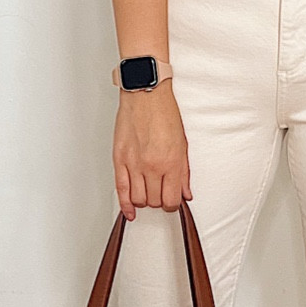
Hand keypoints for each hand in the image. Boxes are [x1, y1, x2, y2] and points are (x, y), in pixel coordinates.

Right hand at [113, 84, 191, 219]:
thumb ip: (183, 173)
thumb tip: (185, 193)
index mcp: (171, 163)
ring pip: (138, 199)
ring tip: (148, 193)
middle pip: (154, 201)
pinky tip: (130, 211)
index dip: (173, 205)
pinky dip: (125, 204)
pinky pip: (120, 190)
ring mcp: (134, 164)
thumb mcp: (182, 144)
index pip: (171, 200)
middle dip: (159, 200)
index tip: (173, 201)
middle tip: (161, 192)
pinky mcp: (119, 160)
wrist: (145, 95)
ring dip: (144, 200)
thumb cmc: (164, 114)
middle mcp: (152, 166)